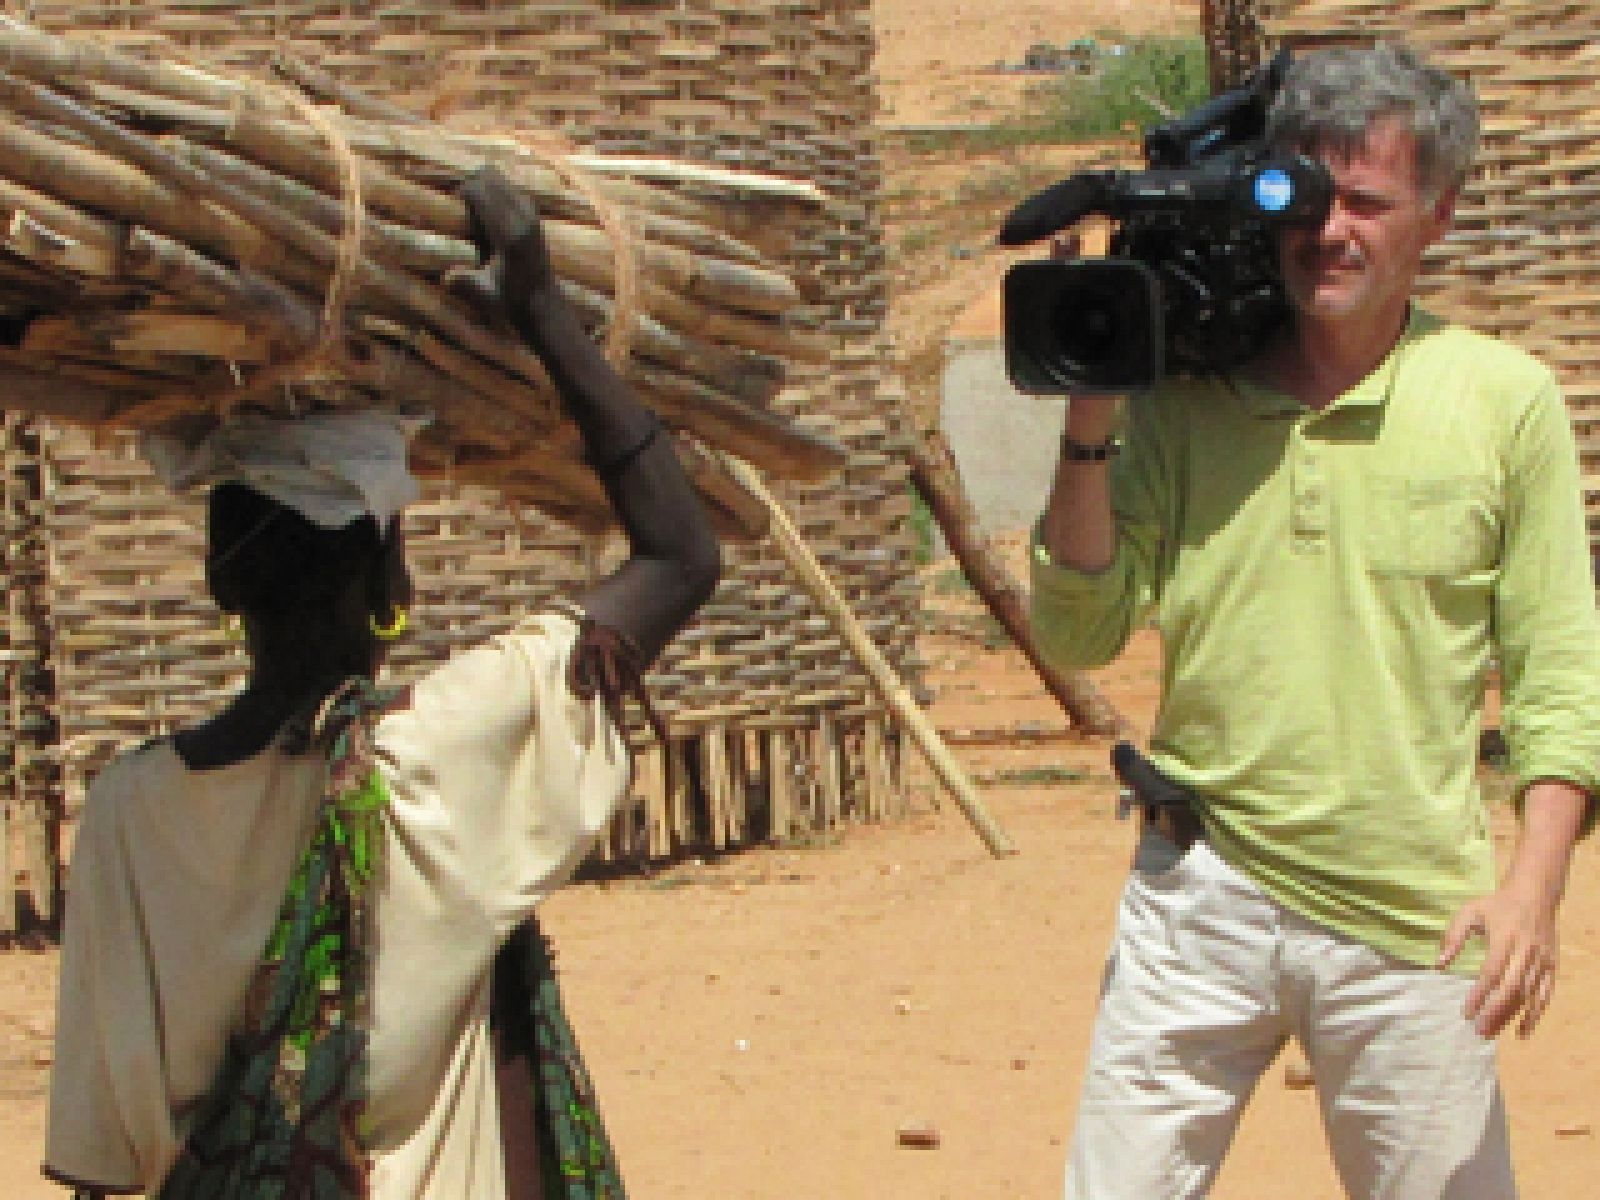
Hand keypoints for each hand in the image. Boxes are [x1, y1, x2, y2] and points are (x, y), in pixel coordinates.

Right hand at [452, 166, 579, 355]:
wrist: (543, 301)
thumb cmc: (510, 300)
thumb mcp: (486, 294)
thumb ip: (467, 284)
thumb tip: (446, 277)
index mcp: (509, 235)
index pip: (481, 193)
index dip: (463, 190)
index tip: (451, 199)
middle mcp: (523, 219)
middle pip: (492, 179)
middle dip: (472, 182)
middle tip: (459, 197)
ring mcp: (531, 215)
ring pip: (504, 180)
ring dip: (485, 183)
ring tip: (471, 195)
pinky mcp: (535, 216)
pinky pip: (513, 189)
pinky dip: (498, 189)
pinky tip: (488, 200)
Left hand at [1438, 882, 1559, 1038]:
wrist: (1535, 895)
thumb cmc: (1497, 905)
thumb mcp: (1469, 912)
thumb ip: (1452, 937)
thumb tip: (1439, 965)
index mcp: (1505, 938)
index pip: (1492, 973)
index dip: (1479, 995)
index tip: (1466, 1013)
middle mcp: (1526, 952)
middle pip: (1511, 988)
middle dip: (1495, 1012)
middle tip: (1478, 1031)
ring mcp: (1542, 961)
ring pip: (1528, 996)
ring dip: (1511, 1017)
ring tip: (1492, 1033)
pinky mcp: (1552, 967)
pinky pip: (1545, 995)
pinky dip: (1535, 1015)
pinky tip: (1522, 1031)